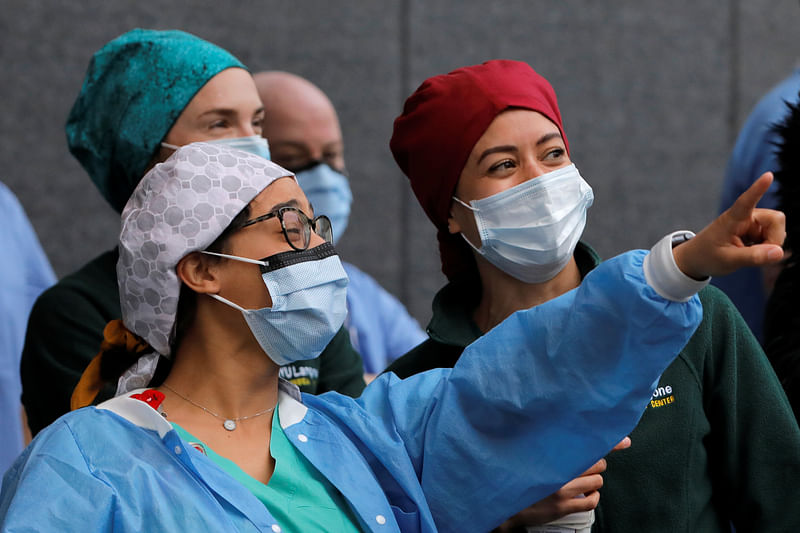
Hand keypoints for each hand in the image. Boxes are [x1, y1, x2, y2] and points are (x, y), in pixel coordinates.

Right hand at [492, 438, 630, 530]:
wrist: (507, 501)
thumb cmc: (522, 475)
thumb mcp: (534, 455)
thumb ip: (553, 448)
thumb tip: (576, 440)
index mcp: (553, 454)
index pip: (586, 445)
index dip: (608, 442)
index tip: (624, 441)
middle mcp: (559, 470)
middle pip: (597, 463)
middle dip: (596, 464)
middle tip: (585, 465)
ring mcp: (562, 490)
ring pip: (597, 481)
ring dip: (593, 481)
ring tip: (582, 481)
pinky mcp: (563, 506)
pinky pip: (592, 501)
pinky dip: (592, 497)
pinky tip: (585, 494)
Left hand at [673, 172, 784, 279]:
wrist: (696, 260)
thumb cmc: (707, 256)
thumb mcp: (728, 261)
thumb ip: (753, 257)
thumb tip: (779, 252)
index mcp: (732, 219)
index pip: (746, 201)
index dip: (758, 189)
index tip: (768, 175)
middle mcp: (746, 217)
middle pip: (776, 219)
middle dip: (774, 239)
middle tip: (757, 255)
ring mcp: (752, 224)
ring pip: (778, 230)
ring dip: (770, 245)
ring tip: (749, 254)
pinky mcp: (756, 232)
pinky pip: (774, 238)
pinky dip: (768, 249)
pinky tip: (753, 253)